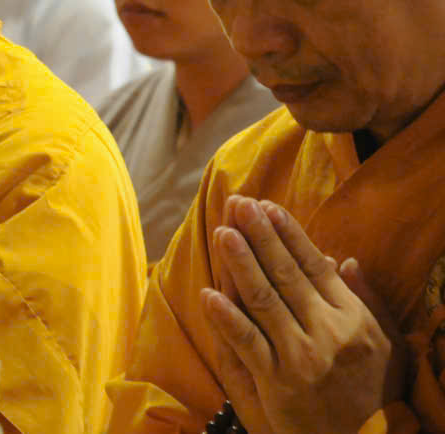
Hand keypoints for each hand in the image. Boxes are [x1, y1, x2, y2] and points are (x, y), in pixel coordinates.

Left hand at [202, 196, 407, 433]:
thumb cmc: (373, 391)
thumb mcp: (386, 343)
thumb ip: (365, 300)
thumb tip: (345, 260)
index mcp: (351, 317)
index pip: (313, 265)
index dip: (288, 234)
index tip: (266, 206)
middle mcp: (327, 332)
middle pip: (285, 274)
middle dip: (259, 236)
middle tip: (237, 204)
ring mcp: (301, 357)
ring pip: (263, 301)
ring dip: (241, 264)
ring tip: (223, 232)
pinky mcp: (278, 382)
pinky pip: (248, 344)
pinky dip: (227, 319)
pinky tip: (208, 294)